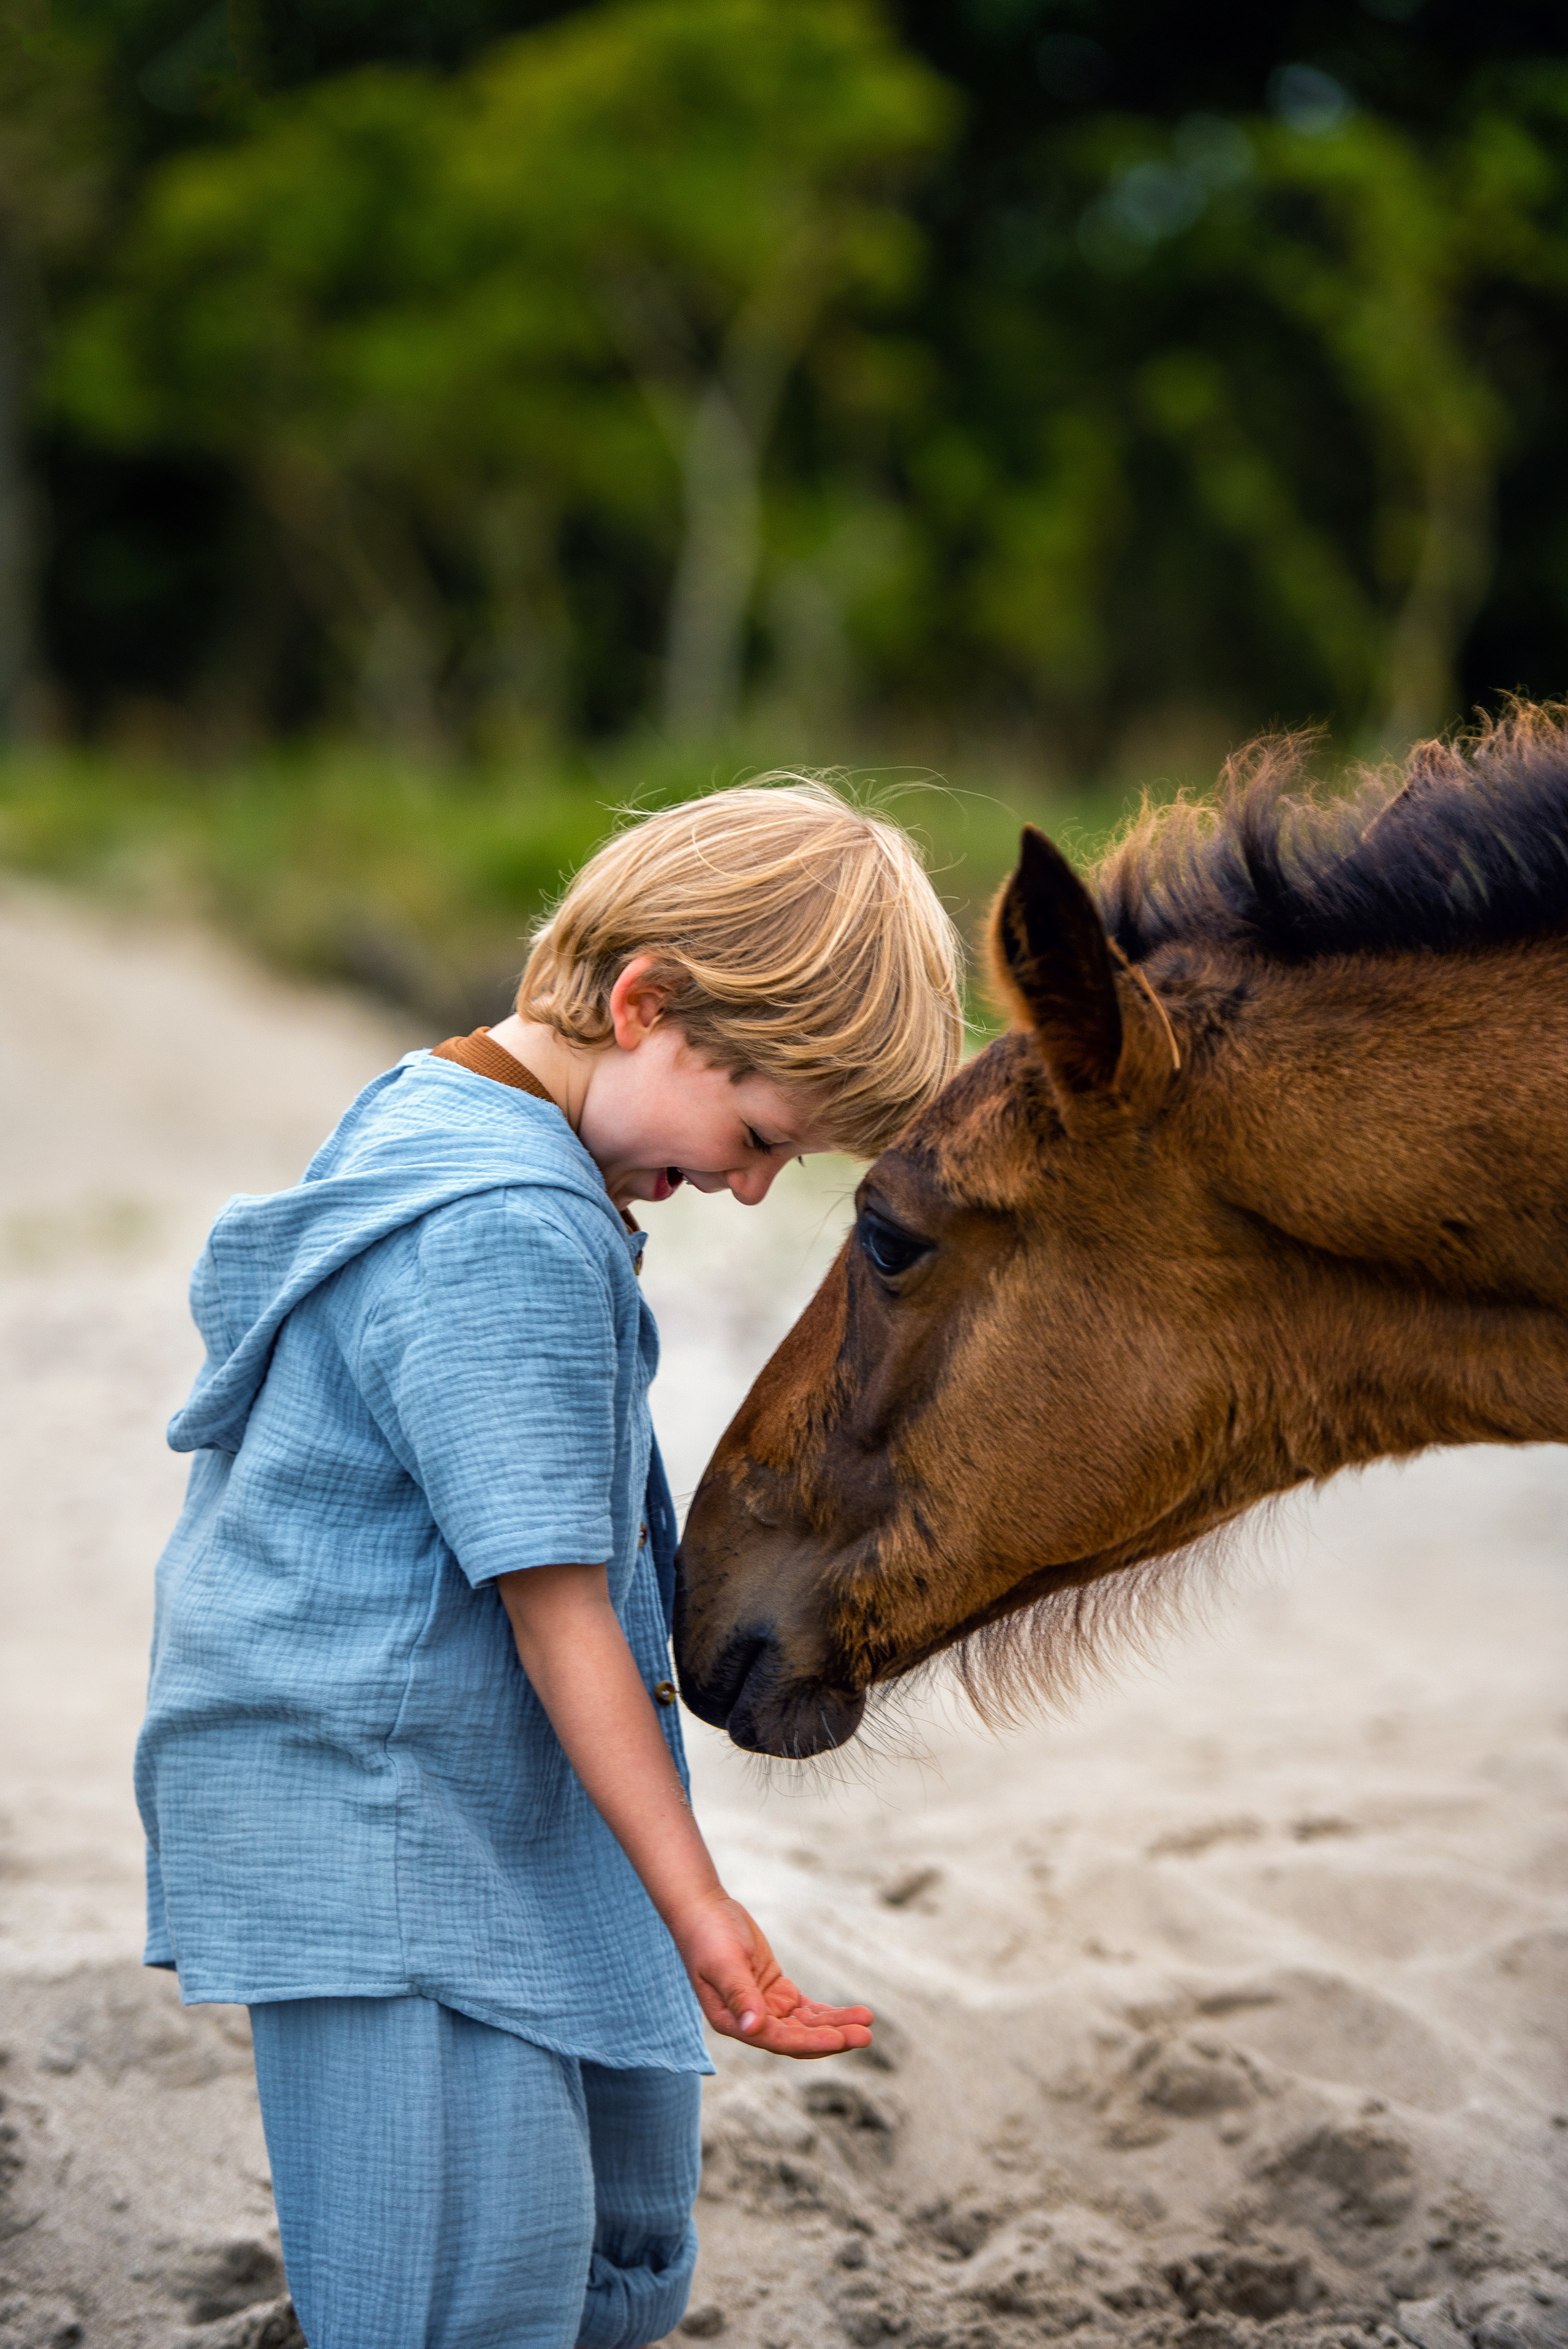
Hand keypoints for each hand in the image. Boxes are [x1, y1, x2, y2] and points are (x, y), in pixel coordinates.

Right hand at [675, 1891, 873, 2059]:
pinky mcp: (776, 1992)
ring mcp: (765, 2008)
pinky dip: (828, 2013)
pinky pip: (806, 2009)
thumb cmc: (708, 1936)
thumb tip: (753, 2028)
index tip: (840, 2038)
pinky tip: (852, 2013)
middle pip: (798, 2038)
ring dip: (836, 2025)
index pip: (777, 2040)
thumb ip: (739, 1995)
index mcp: (733, 2022)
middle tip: (866, 2036)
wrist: (704, 1911)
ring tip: (867, 2021)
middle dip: (832, 2037)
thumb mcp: (724, 1963)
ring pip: (806, 2024)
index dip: (809, 2041)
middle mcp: (751, 2022)